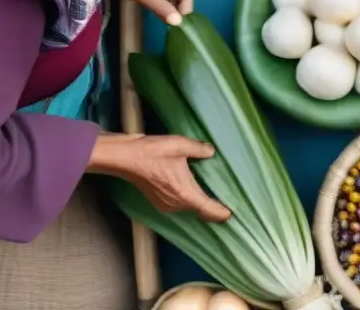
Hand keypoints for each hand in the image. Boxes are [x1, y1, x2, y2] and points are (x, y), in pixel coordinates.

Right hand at [89, 133, 230, 222]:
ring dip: (200, 203)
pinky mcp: (158, 201)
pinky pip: (179, 204)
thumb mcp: (181, 145)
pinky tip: (193, 187)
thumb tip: (211, 152)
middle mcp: (177, 204)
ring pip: (189, 207)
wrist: (126, 158)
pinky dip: (189, 199)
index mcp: (186, 194)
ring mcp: (166, 204)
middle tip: (228, 201)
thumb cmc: (153, 152)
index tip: (233, 214)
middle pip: (200, 210)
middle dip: (213, 207)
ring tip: (214, 194)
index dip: (222, 213)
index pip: (209, 210)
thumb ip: (200, 150)